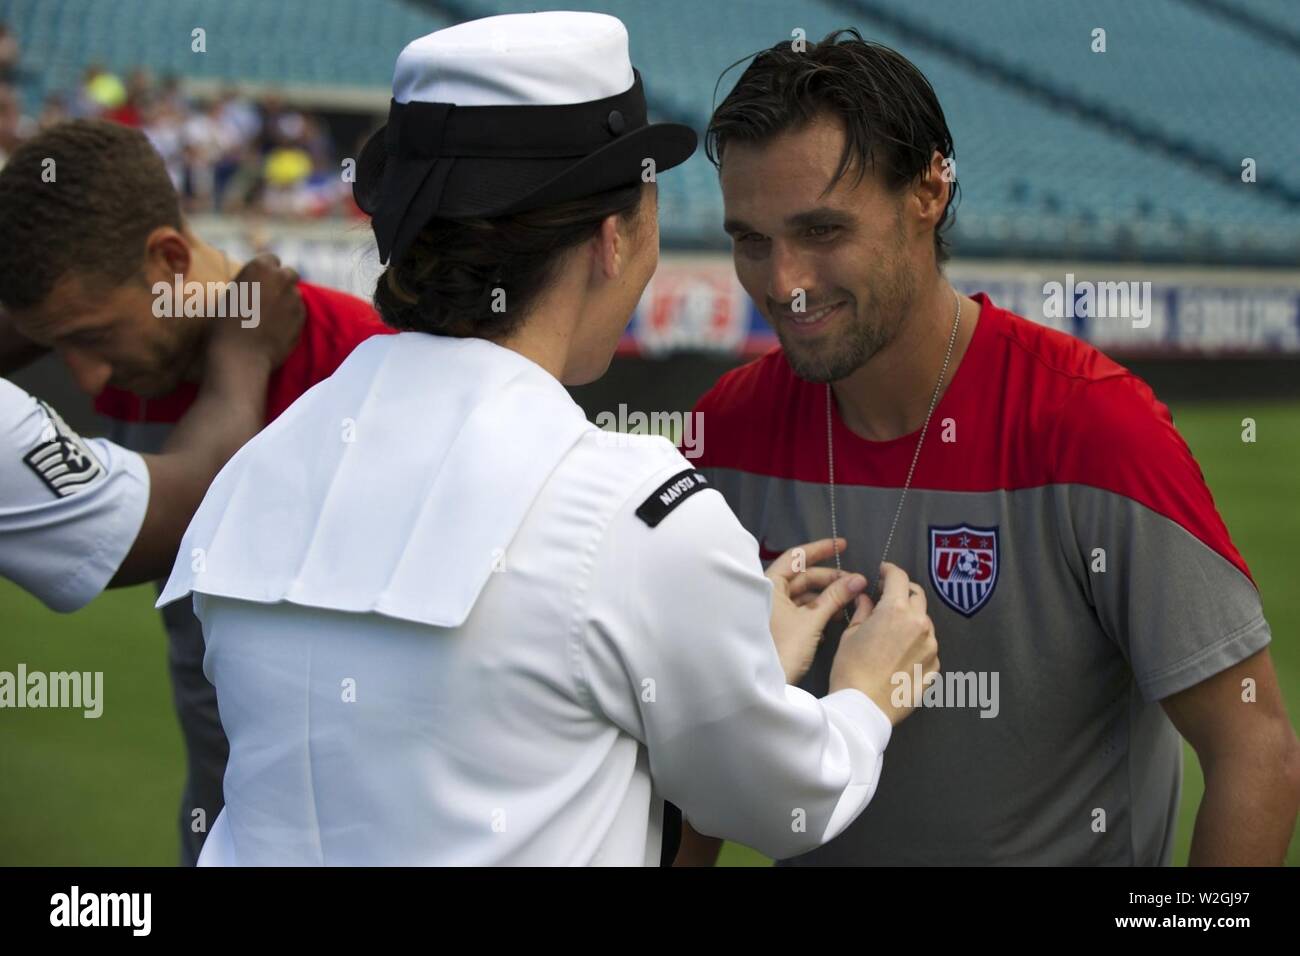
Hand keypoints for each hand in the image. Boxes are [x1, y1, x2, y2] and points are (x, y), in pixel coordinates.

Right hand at [209, 252, 304, 370]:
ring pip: (296, 294)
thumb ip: (249, 285)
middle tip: (271, 298)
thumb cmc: (224, 326)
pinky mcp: (302, 317)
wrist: (239, 355)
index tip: (261, 283)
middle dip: (283, 283)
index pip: (271, 260)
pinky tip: (278, 329)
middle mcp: (281, 278)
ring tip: (271, 318)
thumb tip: (257, 286)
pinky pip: (299, 312)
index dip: (266, 272)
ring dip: (288, 301)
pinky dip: (292, 317)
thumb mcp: (230, 295)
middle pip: (289, 274)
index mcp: (259, 266)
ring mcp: (295, 298)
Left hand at [765, 537, 867, 683]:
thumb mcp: (812, 621)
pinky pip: (800, 611)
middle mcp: (767, 593)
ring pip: (803, 596)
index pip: (797, 557)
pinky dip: (817, 612)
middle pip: (803, 577)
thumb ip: (835, 597)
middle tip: (856, 583)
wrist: (763, 686)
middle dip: (830, 579)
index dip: (821, 549)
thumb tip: (858, 579)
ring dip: (826, 598)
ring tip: (848, 604)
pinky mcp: (777, 628)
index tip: (843, 545)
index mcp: (769, 584)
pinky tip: (833, 622)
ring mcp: (771, 611)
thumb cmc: (783, 649)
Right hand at [829, 562, 937, 725]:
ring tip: (892, 632)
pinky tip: (900, 655)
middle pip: (917, 596)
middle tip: (888, 597)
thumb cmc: (850, 669)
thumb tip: (866, 598)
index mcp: (896, 610)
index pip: (899, 577)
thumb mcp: (851, 634)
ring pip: (924, 622)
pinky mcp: (935, 667)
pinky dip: (917, 644)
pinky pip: (928, 647)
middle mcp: (920, 624)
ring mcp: (931, 647)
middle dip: (903, 592)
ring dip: (911, 620)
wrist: (863, 708)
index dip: (889, 571)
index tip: (882, 572)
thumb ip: (864, 611)